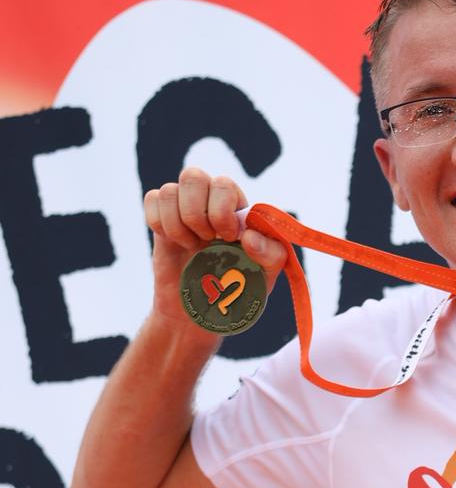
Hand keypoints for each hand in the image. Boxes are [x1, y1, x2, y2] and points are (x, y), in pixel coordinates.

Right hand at [143, 165, 287, 328]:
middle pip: (193, 176)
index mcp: (238, 206)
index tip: (228, 237)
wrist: (204, 312)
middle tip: (207, 239)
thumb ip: (271, 254)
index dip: (221, 211)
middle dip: (197, 214)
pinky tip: (175, 243)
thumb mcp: (265, 276)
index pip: (224, 184)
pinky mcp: (162, 218)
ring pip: (169, 191)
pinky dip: (160, 224)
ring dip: (178, 225)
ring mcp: (185, 207)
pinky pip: (152, 199)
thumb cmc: (240, 289)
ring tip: (192, 246)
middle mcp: (211, 199)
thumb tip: (249, 236)